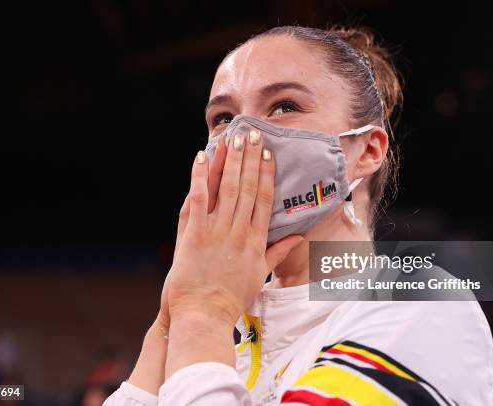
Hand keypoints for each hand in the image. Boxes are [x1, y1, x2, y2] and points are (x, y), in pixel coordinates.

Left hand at [166, 129, 302, 327]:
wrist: (205, 315)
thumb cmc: (232, 297)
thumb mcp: (260, 275)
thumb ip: (278, 253)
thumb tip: (298, 236)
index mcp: (256, 240)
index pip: (264, 200)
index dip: (266, 174)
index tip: (268, 154)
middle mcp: (239, 231)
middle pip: (248, 188)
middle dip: (250, 158)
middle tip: (253, 134)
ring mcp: (216, 231)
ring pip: (226, 189)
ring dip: (230, 161)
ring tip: (233, 138)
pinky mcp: (195, 235)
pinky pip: (199, 199)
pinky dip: (201, 177)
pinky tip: (202, 158)